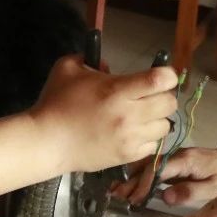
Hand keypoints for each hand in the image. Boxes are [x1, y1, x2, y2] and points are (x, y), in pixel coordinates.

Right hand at [29, 55, 177, 174]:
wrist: (46, 142)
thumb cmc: (56, 103)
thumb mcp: (68, 68)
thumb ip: (89, 60)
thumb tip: (106, 67)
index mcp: (117, 90)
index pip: (159, 80)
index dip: (167, 74)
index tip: (161, 75)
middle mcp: (129, 115)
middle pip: (169, 104)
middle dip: (164, 97)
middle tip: (151, 97)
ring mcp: (130, 138)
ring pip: (165, 127)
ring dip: (157, 119)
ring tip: (142, 117)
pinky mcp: (127, 156)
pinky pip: (153, 146)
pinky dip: (148, 139)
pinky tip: (134, 134)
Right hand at [121, 145, 216, 206]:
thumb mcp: (213, 188)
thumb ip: (189, 192)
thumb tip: (166, 197)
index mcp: (186, 160)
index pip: (158, 169)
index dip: (144, 184)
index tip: (135, 198)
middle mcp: (176, 155)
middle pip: (148, 165)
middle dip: (131, 181)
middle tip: (117, 196)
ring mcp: (172, 157)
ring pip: (147, 165)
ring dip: (131, 178)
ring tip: (116, 191)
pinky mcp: (171, 161)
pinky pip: (152, 167)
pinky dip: (139, 175)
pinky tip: (129, 185)